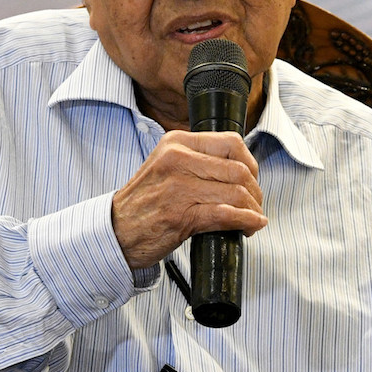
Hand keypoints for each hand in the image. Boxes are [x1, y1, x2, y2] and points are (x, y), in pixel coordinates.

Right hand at [111, 130, 266, 269]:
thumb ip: (198, 160)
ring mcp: (178, 187)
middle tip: (255, 205)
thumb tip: (241, 169)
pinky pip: (226, 215)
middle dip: (255, 191)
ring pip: (236, 193)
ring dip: (252, 209)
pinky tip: (250, 227)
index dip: (251, 163)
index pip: (231, 142)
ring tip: (253, 219)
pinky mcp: (180, 215)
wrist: (115, 230)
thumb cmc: (144, 201)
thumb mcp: (166, 165)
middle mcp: (177, 159)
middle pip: (238, 169)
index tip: (252, 180)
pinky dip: (246, 221)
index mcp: (177, 142)